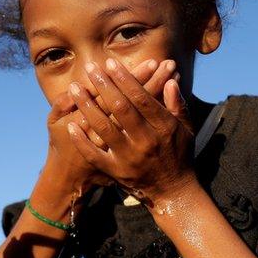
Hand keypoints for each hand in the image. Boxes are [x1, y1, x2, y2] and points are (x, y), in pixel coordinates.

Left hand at [66, 58, 196, 204]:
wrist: (173, 193)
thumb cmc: (180, 155)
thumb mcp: (186, 129)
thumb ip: (178, 105)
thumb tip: (171, 79)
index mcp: (164, 127)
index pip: (141, 98)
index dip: (125, 79)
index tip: (111, 64)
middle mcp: (145, 141)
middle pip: (120, 108)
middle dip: (103, 85)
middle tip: (90, 68)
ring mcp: (129, 157)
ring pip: (104, 127)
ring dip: (87, 106)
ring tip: (74, 88)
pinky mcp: (116, 171)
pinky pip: (94, 154)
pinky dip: (81, 140)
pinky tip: (71, 124)